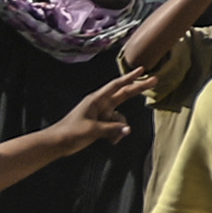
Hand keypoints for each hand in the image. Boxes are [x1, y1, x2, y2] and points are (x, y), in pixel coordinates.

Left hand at [28, 67, 155, 158]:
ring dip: (121, 127)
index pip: (116, 86)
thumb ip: (112, 129)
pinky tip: (111, 142)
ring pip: (120, 118)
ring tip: (114, 139)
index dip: (129, 78)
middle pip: (123, 94)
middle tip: (154, 80)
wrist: (56, 143)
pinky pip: (116, 127)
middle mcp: (100, 105)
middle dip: (138, 89)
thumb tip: (128, 129)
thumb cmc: (71, 132)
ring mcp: (101, 115)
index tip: (141, 70)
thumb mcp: (92, 130)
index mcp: (96, 100)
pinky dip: (116, 133)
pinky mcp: (100, 125)